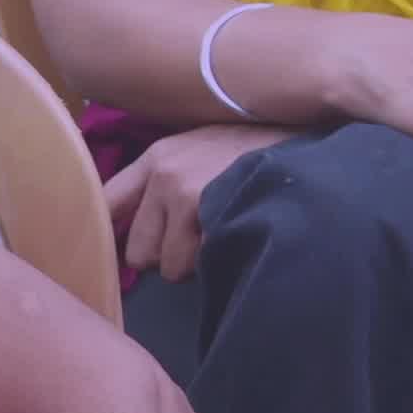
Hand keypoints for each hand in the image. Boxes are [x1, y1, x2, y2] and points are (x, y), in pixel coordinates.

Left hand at [106, 125, 295, 283]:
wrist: (305, 145)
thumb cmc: (256, 153)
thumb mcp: (202, 151)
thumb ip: (169, 180)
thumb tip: (141, 232)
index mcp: (156, 158)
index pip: (108, 203)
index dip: (112, 233)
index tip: (126, 248)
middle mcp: (164, 175)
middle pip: (137, 251)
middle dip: (165, 257)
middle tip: (195, 244)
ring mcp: (186, 195)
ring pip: (169, 267)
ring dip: (194, 264)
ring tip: (221, 237)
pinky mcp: (211, 216)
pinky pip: (199, 265)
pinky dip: (216, 261)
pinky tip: (235, 237)